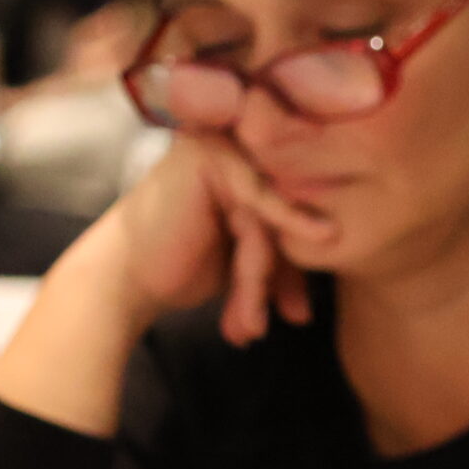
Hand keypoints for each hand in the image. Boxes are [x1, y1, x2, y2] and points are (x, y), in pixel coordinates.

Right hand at [105, 132, 331, 345]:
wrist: (125, 282)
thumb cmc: (184, 267)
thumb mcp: (249, 257)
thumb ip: (288, 242)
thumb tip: (343, 240)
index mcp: (249, 165)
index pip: (293, 213)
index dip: (298, 265)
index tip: (299, 313)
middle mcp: (237, 144)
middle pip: (286, 215)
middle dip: (287, 276)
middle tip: (290, 320)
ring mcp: (221, 142)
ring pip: (269, 221)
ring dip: (260, 282)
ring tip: (251, 326)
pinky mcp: (208, 154)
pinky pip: (258, 207)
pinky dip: (267, 252)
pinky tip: (269, 292)